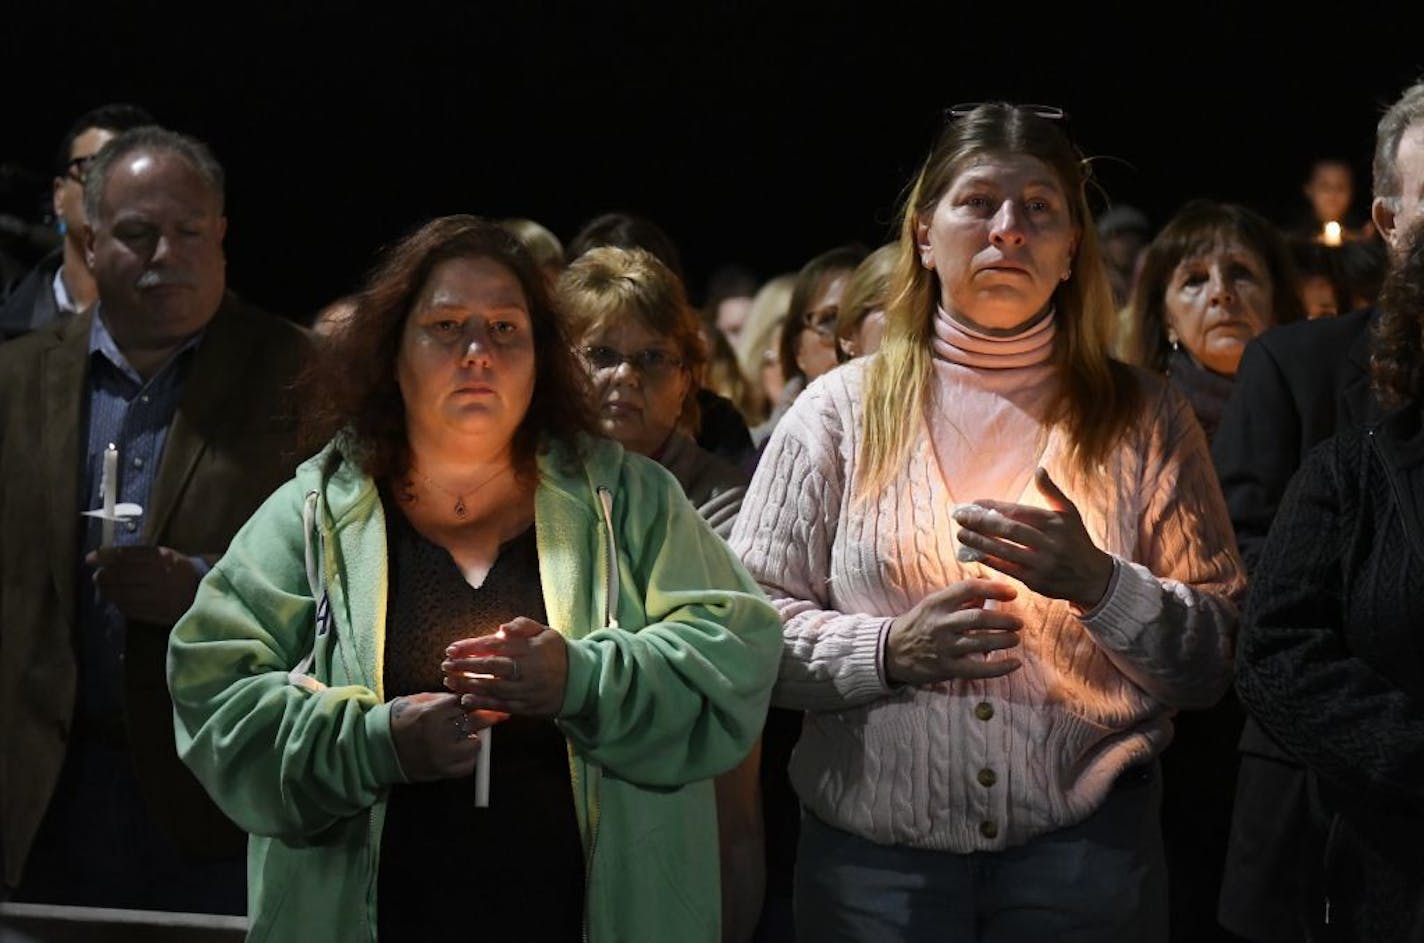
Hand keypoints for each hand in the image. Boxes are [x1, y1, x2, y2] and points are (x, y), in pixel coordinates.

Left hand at [86, 545, 202, 623]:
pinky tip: (117, 600)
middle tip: (97, 576)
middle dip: (104, 576)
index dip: (105, 556)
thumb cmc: (181, 570)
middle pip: (121, 575)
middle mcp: (160, 576)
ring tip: (103, 588)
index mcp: (163, 557)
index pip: (126, 555)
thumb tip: (108, 557)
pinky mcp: (159, 613)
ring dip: (108, 591)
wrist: (205, 592)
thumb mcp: (165, 555)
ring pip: (123, 594)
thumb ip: (140, 556)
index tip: (90, 558)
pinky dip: (119, 604)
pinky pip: (131, 609)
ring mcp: (159, 596)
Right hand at [388, 691, 504, 781]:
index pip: (467, 702)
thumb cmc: (400, 720)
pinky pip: (468, 765)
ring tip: (464, 735)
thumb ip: (444, 699)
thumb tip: (470, 695)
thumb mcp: (419, 701)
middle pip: (475, 721)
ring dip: (474, 738)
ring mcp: (441, 755)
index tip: (484, 700)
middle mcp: (438, 734)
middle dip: (481, 717)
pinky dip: (469, 758)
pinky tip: (460, 751)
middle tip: (486, 715)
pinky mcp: (441, 771)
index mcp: (432, 713)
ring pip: (476, 744)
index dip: (476, 700)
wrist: (379, 747)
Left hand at [442, 616, 567, 717]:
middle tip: (445, 666)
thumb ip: (522, 626)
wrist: (579, 681)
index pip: (495, 646)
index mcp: (531, 648)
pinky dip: (483, 704)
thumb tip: (501, 628)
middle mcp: (529, 669)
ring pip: (494, 688)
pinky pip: (502, 706)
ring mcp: (528, 690)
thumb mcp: (545, 632)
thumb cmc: (556, 653)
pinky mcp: (527, 707)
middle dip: (465, 666)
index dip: (471, 647)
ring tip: (450, 682)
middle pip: (491, 667)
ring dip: (468, 685)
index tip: (451, 649)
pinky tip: (466, 700)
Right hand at [885, 579, 1023, 685]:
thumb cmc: (919, 624)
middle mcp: (940, 623)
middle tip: (1018, 622)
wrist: (891, 651)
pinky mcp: (947, 668)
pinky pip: (978, 669)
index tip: (1012, 592)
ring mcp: (944, 647)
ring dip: (1004, 640)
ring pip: (981, 642)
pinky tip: (1014, 663)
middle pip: (978, 618)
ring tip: (1015, 639)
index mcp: (937, 603)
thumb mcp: (933, 605)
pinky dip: (1000, 667)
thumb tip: (991, 592)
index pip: (969, 589)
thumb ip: (961, 599)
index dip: (994, 588)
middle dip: (1003, 620)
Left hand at [953, 467, 1114, 608]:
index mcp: (1055, 522)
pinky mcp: (1036, 582)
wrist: (1092, 577)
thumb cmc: (1076, 540)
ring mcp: (1042, 563)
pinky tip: (973, 553)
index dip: (993, 507)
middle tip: (960, 517)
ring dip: (979, 542)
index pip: (1018, 511)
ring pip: (1005, 551)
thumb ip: (1052, 492)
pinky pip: (1007, 569)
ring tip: (960, 534)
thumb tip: (1039, 469)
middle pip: (1009, 530)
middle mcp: (1049, 542)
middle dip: (981, 523)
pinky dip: (989, 560)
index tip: (973, 503)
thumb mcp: (1069, 513)